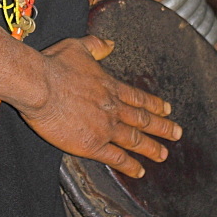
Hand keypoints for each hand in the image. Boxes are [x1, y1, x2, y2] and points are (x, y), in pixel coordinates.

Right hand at [19, 35, 181, 177]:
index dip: (154, 104)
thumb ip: (96, 46)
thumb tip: (110, 44)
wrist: (40, 86)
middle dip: (161, 127)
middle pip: (142, 119)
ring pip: (134, 140)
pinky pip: (116, 158)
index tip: (167, 109)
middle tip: (176, 133)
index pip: (137, 97)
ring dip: (151, 147)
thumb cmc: (55, 65)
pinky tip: (138, 172)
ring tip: (163, 155)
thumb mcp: (78, 47)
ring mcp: (105, 128)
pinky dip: (129, 165)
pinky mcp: (92, 144)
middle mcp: (112, 108)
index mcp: (109, 86)